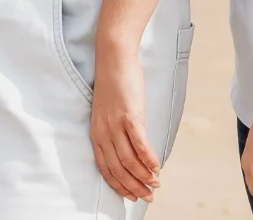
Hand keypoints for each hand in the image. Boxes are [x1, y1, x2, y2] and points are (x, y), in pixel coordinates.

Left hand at [90, 38, 160, 201]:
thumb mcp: (107, 111)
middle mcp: (103, 132)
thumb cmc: (113, 82)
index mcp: (96, 133)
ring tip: (155, 184)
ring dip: (143, 176)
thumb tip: (129, 148)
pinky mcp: (130, 115)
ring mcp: (116, 124)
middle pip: (118, 168)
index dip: (119, 185)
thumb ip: (114, 130)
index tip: (131, 196)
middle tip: (148, 196)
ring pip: (129, 160)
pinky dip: (148, 158)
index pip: (105, 168)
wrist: (113, 56)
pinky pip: (139, 143)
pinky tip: (156, 167)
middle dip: (134, 186)